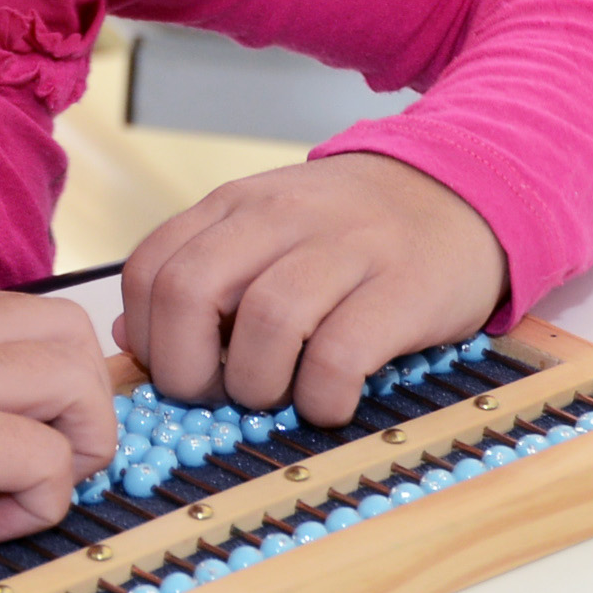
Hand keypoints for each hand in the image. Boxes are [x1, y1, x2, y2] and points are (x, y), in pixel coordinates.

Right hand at [0, 291, 116, 546]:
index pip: (30, 317)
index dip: (50, 382)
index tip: (19, 440)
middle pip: (74, 336)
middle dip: (81, 408)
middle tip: (34, 468)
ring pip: (77, 381)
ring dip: (74, 449)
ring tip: (16, 496)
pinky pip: (43, 458)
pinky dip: (39, 502)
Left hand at [118, 153, 506, 425]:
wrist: (462, 192)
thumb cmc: (352, 232)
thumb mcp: (265, 233)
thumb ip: (200, 273)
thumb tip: (131, 339)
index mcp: (237, 205)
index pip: (151, 267)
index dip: (148, 334)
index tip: (177, 369)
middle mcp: (281, 216)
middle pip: (192, 292)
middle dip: (187, 368)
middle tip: (217, 396)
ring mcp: (346, 247)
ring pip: (265, 322)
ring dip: (257, 384)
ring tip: (278, 395)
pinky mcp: (403, 289)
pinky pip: (340, 355)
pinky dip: (322, 396)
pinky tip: (330, 400)